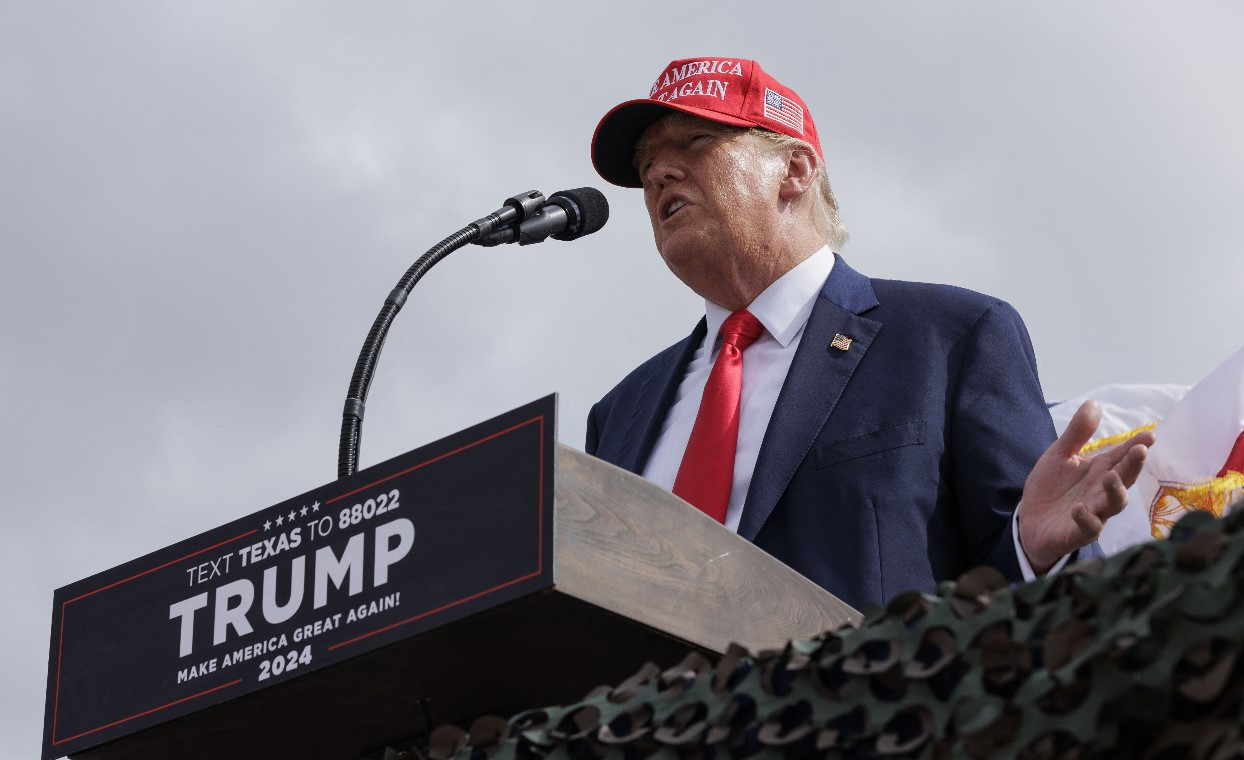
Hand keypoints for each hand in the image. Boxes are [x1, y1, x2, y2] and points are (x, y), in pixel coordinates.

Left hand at [1017, 399, 1155, 571]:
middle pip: (1124, 477)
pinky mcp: (1078, 532)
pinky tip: (1079, 509)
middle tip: (1140, 451)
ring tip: (1110, 476)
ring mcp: (1094, 513)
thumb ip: (1077, 433)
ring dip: (1115, 491)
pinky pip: (1088, 528)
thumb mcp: (1060, 455)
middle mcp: (1102, 492)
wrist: (1030, 521)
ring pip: (1113, 504)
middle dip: (1133, 465)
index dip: (1137, 446)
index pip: (1123, 456)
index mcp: (1100, 471)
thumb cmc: (1051, 487)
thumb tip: (1094, 402)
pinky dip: (1086, 519)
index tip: (1150, 435)